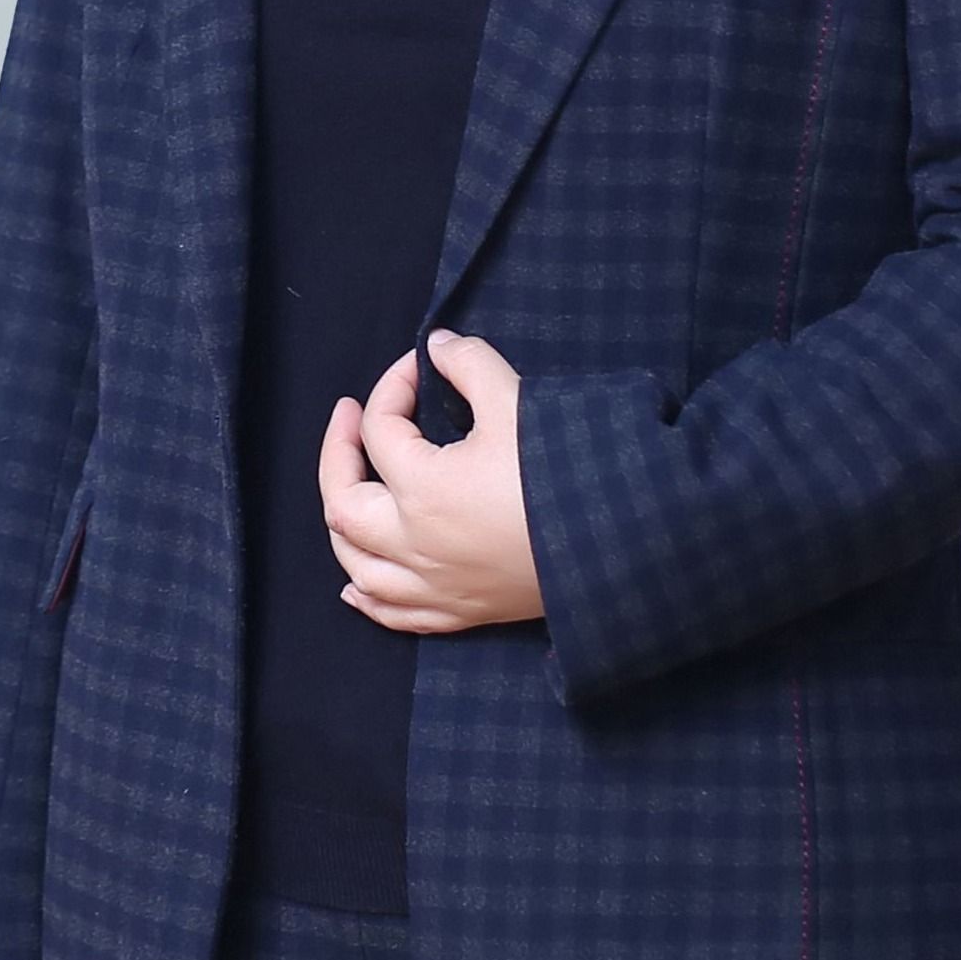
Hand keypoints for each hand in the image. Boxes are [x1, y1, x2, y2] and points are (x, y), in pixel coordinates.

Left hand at [318, 329, 544, 633]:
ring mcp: (434, 585)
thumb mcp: (516, 402)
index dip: (393, 386)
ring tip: (350, 488)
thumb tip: (439, 346)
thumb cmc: (565, 471)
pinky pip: (392, 613)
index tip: (421, 364)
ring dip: (343, 523)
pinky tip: (356, 582)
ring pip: (356, 563)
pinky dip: (366, 594)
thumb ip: (469, 364)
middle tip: (352, 417)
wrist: (623, 542)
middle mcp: (414, 544)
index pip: (381, 429)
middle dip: (337, 453)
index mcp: (423, 489)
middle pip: (342, 501)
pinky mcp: (460, 613)